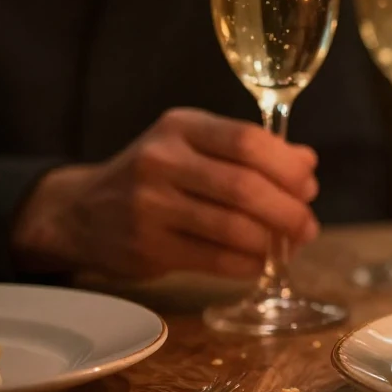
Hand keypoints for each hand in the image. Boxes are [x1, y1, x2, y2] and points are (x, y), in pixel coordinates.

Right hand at [12, 108, 319, 278]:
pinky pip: (214, 260)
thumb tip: (308, 163)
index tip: (309, 186)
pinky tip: (258, 263)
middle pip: (244, 187)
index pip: (248, 140)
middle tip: (307, 226)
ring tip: (289, 246)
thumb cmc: (156, 175)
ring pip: (232, 227)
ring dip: (272, 242)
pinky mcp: (147, 246)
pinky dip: (246, 265)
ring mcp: (150, 205)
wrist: (81, 211)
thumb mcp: (194, 145)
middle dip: (288, 211)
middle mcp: (162, 160)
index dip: (288, 167)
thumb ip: (250, 150)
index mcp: (181, 127)